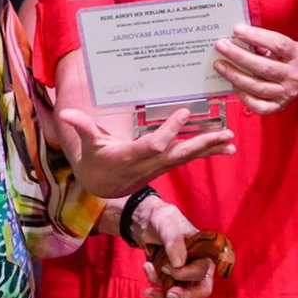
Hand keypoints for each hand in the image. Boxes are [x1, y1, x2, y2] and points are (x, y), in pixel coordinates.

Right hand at [56, 108, 235, 198]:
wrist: (103, 185)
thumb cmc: (95, 159)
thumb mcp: (87, 144)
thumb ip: (81, 127)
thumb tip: (65, 112)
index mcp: (130, 156)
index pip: (154, 145)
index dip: (169, 131)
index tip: (184, 112)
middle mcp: (149, 164)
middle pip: (179, 155)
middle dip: (202, 144)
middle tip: (224, 134)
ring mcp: (160, 166)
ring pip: (188, 157)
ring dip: (210, 148)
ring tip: (231, 141)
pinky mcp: (166, 165)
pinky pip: (189, 158)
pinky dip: (207, 151)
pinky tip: (226, 146)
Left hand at [137, 199, 216, 297]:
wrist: (146, 222)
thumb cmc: (162, 218)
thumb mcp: (166, 223)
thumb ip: (174, 240)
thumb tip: (179, 263)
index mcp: (203, 251)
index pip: (203, 272)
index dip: (186, 275)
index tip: (167, 267)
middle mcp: (198, 265)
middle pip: (200, 289)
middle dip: (183, 294)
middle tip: (168, 293)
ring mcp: (185, 274)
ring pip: (182, 293)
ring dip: (163, 287)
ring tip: (148, 267)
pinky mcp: (172, 279)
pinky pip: (169, 294)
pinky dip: (158, 294)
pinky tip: (148, 290)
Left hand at [212, 26, 297, 114]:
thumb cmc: (283, 57)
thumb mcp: (278, 46)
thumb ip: (260, 43)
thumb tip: (234, 39)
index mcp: (295, 54)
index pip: (278, 44)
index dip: (257, 36)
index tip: (237, 30)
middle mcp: (292, 75)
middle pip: (265, 67)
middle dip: (239, 56)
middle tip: (221, 46)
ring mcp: (286, 92)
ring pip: (259, 87)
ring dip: (235, 76)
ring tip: (220, 65)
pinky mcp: (279, 105)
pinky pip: (260, 106)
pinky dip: (244, 96)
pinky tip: (233, 85)